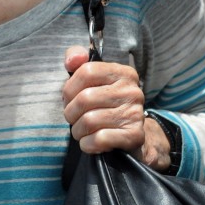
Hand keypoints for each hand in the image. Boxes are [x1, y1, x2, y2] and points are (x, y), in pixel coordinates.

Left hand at [62, 45, 170, 172]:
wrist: (130, 135)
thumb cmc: (105, 105)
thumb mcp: (93, 79)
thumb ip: (77, 61)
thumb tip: (71, 60)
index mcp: (123, 73)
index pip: (86, 71)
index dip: (69, 88)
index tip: (70, 98)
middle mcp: (132, 91)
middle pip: (84, 99)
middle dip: (71, 113)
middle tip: (74, 118)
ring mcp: (135, 113)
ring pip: (89, 121)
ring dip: (78, 131)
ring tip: (82, 131)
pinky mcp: (134, 135)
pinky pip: (99, 139)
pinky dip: (88, 144)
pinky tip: (91, 142)